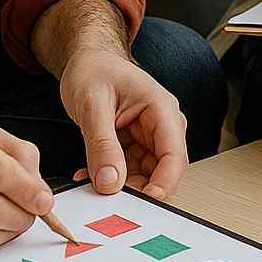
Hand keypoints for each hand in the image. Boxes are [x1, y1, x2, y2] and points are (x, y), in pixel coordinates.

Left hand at [59, 48, 188, 200]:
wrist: (87, 59)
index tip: (143, 201)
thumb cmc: (94, 68)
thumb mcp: (92, 102)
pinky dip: (109, 177)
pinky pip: (128, 172)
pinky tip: (88, 175)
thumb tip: (110, 181)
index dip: (163, 183)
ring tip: (90, 181)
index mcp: (161, 109)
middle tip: (108, 197)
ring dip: (119, 185)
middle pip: (162, 171)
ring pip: (144, 176)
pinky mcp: (135, 146)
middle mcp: (162, 125)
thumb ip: (101, 143)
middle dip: (137, 188)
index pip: (174, 155)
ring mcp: (149, 137)